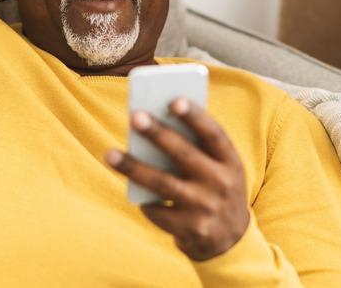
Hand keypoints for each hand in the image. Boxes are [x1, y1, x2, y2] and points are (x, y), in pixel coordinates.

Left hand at [106, 97, 249, 260]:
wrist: (230, 240)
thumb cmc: (214, 189)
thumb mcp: (218, 168)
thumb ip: (195, 148)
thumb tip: (152, 125)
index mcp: (230, 162)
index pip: (214, 135)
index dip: (196, 117)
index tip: (175, 100)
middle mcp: (221, 183)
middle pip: (184, 155)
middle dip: (158, 134)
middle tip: (134, 116)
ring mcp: (205, 208)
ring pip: (163, 183)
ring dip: (133, 167)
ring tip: (109, 154)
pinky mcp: (190, 229)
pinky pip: (157, 211)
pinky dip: (144, 202)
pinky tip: (136, 194)